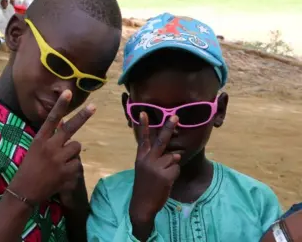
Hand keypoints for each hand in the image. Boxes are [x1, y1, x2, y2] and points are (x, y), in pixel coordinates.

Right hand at [8, 90, 93, 204]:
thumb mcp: (35, 150)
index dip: (60, 105)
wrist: (24, 191)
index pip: (52, 119)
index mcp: (40, 140)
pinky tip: (62, 174)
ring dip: (72, 152)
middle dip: (83, 117)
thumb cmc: (28, 169)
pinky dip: (73, 168)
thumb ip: (49, 139)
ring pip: (76, 147)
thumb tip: (65, 128)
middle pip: (70, 129)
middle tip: (93, 106)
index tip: (68, 92)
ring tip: (61, 161)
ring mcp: (58, 160)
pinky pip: (77, 164)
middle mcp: (50, 147)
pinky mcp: (66, 173)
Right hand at [129, 113, 180, 239]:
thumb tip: (176, 154)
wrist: (142, 205)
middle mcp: (147, 160)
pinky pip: (176, 169)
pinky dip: (174, 175)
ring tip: (163, 177)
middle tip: (176, 116)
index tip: (144, 112)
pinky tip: (166, 182)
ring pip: (173, 158)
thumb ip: (156, 160)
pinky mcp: (165, 176)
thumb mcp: (144, 170)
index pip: (143, 139)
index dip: (144, 126)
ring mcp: (156, 167)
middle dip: (169, 127)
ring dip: (172, 167)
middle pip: (161, 141)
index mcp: (141, 158)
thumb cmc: (144, 187)